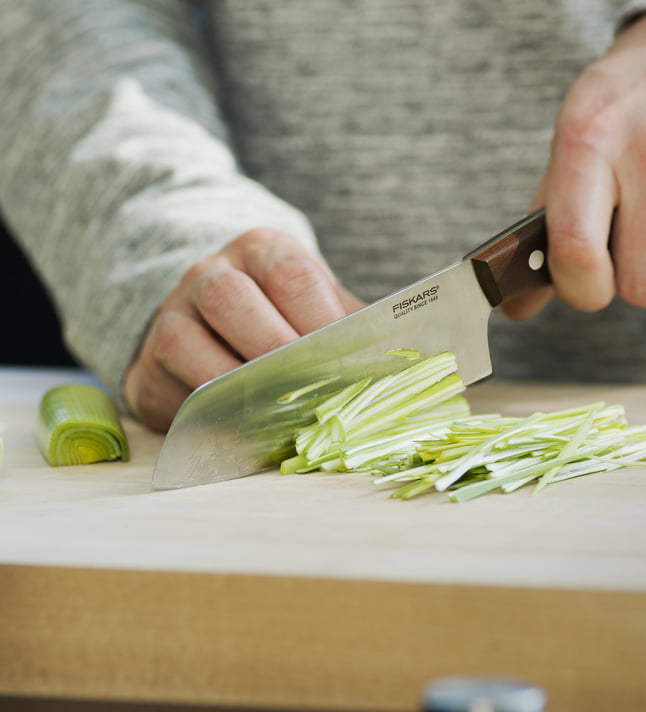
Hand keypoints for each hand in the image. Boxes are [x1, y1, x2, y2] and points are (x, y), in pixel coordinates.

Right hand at [124, 228, 363, 429]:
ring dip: (231, 382)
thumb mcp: (317, 308)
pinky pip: (169, 388)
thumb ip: (348, 329)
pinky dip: (204, 411)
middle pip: (230, 299)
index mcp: (262, 252)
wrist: (214, 324)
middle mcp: (210, 274)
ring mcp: (171, 315)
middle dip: (272, 349)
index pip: (291, 275)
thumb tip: (400, 363)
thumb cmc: (284, 318)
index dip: (320, 320)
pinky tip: (240, 427)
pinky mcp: (148, 365)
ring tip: (274, 412)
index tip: (349, 362)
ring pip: (185, 341)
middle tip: (311, 388)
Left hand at [504, 13, 645, 319]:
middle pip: (642, 285)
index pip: (576, 250)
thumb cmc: (617, 112)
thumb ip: (542, 232)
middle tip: (625, 241)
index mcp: (585, 142)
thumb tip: (516, 308)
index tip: (582, 283)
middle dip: (630, 277)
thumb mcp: (568, 151)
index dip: (579, 289)